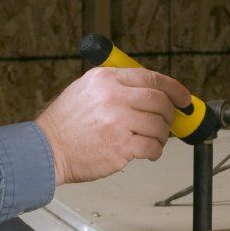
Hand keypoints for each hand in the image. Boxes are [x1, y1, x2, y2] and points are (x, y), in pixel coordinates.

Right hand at [35, 66, 192, 184]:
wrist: (46, 149)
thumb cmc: (65, 124)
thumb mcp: (85, 89)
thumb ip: (115, 86)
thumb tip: (149, 92)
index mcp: (105, 79)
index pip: (150, 78)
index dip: (174, 88)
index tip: (183, 97)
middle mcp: (113, 97)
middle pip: (159, 101)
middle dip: (170, 113)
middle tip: (169, 121)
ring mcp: (118, 122)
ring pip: (159, 126)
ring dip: (161, 135)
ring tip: (152, 140)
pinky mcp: (121, 147)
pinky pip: (152, 147)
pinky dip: (155, 151)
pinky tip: (148, 152)